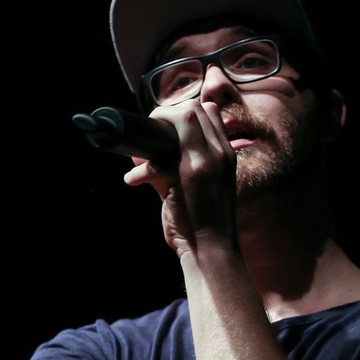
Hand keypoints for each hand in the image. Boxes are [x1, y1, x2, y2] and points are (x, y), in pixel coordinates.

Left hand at [122, 101, 237, 257]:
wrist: (212, 250)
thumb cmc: (207, 222)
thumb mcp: (210, 185)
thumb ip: (189, 164)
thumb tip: (153, 153)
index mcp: (226, 155)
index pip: (209, 112)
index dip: (184, 112)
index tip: (167, 126)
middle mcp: (218, 154)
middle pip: (192, 110)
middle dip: (165, 116)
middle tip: (149, 134)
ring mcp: (201, 163)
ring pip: (179, 119)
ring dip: (153, 132)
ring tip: (139, 156)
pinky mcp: (181, 178)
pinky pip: (154, 160)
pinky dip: (139, 171)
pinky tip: (133, 181)